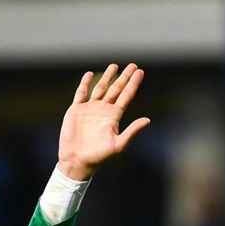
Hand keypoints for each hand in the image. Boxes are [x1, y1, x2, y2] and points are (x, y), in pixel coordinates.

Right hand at [57, 63, 151, 180]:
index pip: (126, 96)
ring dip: (107, 77)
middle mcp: (103, 110)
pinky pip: (81, 93)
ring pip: (101, 88)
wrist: (77, 160)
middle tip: (133, 65)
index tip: (140, 72)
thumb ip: (132, 131)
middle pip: (116, 89)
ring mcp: (90, 109)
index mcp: (114, 116)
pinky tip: (90, 74)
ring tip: (114, 66)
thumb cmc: (99, 155)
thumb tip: (148, 120)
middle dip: (124, 77)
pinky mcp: (77, 109)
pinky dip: (85, 83)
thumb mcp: (119, 144)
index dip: (133, 84)